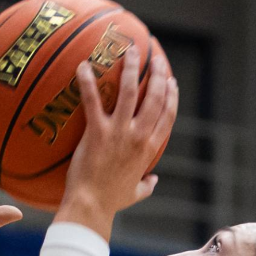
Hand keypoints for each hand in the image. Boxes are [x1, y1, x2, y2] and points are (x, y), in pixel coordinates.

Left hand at [58, 52, 176, 227]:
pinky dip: (87, 82)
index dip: (171, 96)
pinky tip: (83, 65)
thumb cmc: (110, 201)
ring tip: (130, 49)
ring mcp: (119, 132)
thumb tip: (153, 181)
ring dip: (131, 67)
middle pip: (155, 98)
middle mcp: (139, 136)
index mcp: (149, 149)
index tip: (171, 81)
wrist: (90, 206)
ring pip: (131, 91)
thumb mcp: (135, 194)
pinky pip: (92, 100)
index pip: (167, 116)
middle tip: (155, 57)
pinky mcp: (97, 132)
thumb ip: (146, 185)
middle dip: (158, 74)